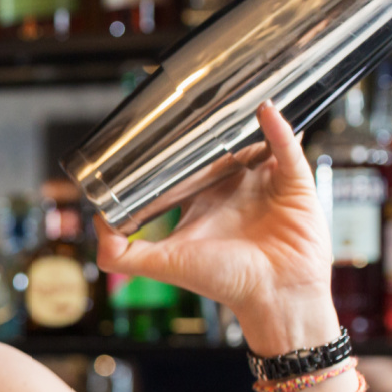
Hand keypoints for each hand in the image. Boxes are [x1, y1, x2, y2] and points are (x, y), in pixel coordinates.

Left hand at [95, 101, 338, 354]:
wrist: (274, 298)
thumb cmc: (223, 283)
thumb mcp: (164, 263)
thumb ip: (123, 252)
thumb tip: (96, 223)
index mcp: (204, 202)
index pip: (187, 165)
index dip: (176, 147)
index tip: (162, 124)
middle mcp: (235, 190)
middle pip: (223, 146)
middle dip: (213, 124)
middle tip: (203, 95)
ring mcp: (266, 185)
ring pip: (258, 141)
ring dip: (249, 119)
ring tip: (239, 92)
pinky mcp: (295, 185)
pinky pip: (288, 150)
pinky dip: (279, 129)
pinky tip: (265, 110)